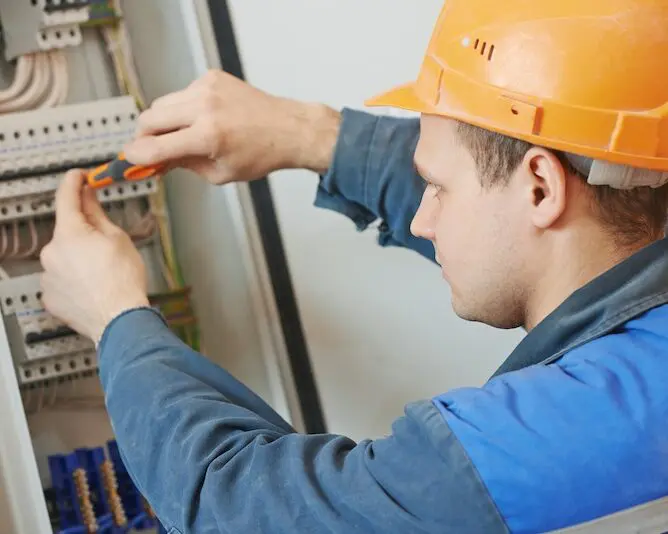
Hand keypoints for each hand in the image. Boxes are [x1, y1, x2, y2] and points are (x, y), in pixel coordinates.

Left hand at [40, 170, 149, 341]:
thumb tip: (89, 196)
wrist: (119, 320)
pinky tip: (93, 286)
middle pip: (67, 233)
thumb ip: (97, 214)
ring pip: (64, 258)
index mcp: (69, 234)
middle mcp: (51, 253)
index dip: (73, 182)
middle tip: (107, 244)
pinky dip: (74, 279)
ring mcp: (47, 277)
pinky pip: (61, 279)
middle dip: (84, 233)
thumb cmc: (123, 282)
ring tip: (103, 273)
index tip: (78, 176)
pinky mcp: (49, 297)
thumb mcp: (118, 239)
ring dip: (79, 259)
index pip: (66, 197)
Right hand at [123, 70, 340, 183]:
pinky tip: (202, 118)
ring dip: (163, 121)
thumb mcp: (220, 173)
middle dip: (144, 136)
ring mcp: (207, 88)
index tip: (129, 158)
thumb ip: (184, 166)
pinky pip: (182, 93)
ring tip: (180, 135)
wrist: (287, 129)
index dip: (137, 155)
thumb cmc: (260, 154)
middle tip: (152, 148)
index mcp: (208, 136)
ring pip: (162, 103)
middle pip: (150, 118)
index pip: (156, 146)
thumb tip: (156, 161)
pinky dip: (184, 108)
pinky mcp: (212, 78)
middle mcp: (205, 108)